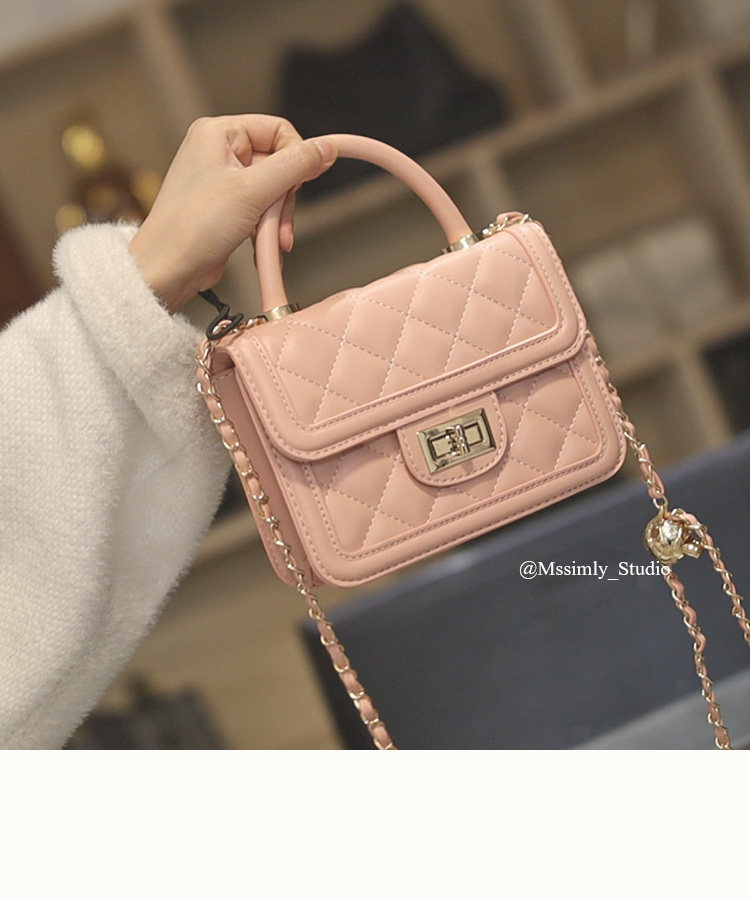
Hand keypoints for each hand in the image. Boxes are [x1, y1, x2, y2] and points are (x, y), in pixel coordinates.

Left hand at [128, 115, 336, 312]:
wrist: (168, 269)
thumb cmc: (194, 227)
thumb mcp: (254, 191)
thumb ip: (295, 166)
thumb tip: (326, 148)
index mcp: (219, 133)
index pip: (278, 130)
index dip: (296, 158)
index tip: (302, 185)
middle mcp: (218, 152)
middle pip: (278, 164)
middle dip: (284, 200)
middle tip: (280, 225)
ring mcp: (222, 181)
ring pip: (272, 192)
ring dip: (278, 220)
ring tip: (273, 242)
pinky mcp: (225, 208)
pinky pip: (260, 211)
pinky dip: (266, 230)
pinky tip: (265, 247)